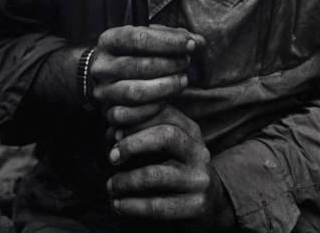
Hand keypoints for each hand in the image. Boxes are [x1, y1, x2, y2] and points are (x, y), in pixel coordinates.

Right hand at [89, 25, 204, 127]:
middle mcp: (102, 66)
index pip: (139, 38)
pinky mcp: (107, 113)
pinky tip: (168, 99)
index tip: (191, 43)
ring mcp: (103, 91)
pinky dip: (154, 108)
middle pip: (139, 66)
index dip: (169, 41)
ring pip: (135, 93)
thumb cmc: (134, 54)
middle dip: (170, 64)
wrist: (106, 78)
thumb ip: (173, 37)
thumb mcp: (148, 39)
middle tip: (187, 62)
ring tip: (183, 80)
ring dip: (165, 87)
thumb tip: (198, 41)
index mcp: (109, 41)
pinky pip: (131, 115)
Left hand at [107, 105, 235, 230]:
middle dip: (132, 144)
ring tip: (111, 185)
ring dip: (125, 180)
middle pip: (165, 136)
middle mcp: (199, 151)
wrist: (208, 202)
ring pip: (155, 174)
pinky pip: (157, 206)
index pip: (165, 113)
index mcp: (191, 130)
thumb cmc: (175, 168)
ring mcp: (199, 179)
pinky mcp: (196, 206)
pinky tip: (118, 204)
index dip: (136, 119)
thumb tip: (112, 132)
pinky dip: (131, 206)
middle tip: (111, 156)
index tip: (114, 131)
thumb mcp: (166, 146)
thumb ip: (143, 132)